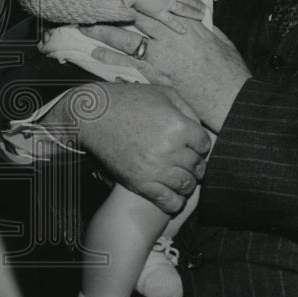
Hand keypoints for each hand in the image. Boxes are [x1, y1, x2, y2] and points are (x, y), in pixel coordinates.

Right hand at [47, 82, 210, 212]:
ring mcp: (154, 168)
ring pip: (186, 185)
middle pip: (198, 166)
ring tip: (182, 177)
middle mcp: (170, 150)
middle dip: (196, 164)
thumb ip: (188, 110)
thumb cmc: (130, 101)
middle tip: (188, 162)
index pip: (204, 145)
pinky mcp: (139, 183)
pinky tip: (174, 196)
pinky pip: (168, 201)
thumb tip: (201, 129)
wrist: (93, 117)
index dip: (200, 145)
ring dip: (188, 183)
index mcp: (179, 127)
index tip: (193, 145)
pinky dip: (175, 202)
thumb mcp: (164, 94)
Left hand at [80, 17, 251, 131]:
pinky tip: (96, 54)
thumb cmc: (231, 72)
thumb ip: (209, 30)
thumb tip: (202, 20)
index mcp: (189, 25)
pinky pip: (130, 65)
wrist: (232, 98)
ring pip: (128, 40)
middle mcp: (173, 37)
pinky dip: (112, 59)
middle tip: (93, 3)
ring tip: (85, 27)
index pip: (158, 5)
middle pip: (137, 19)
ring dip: (104, 33)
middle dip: (114, 10)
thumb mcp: (223, 42)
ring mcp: (164, 57)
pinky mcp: (158, 77)